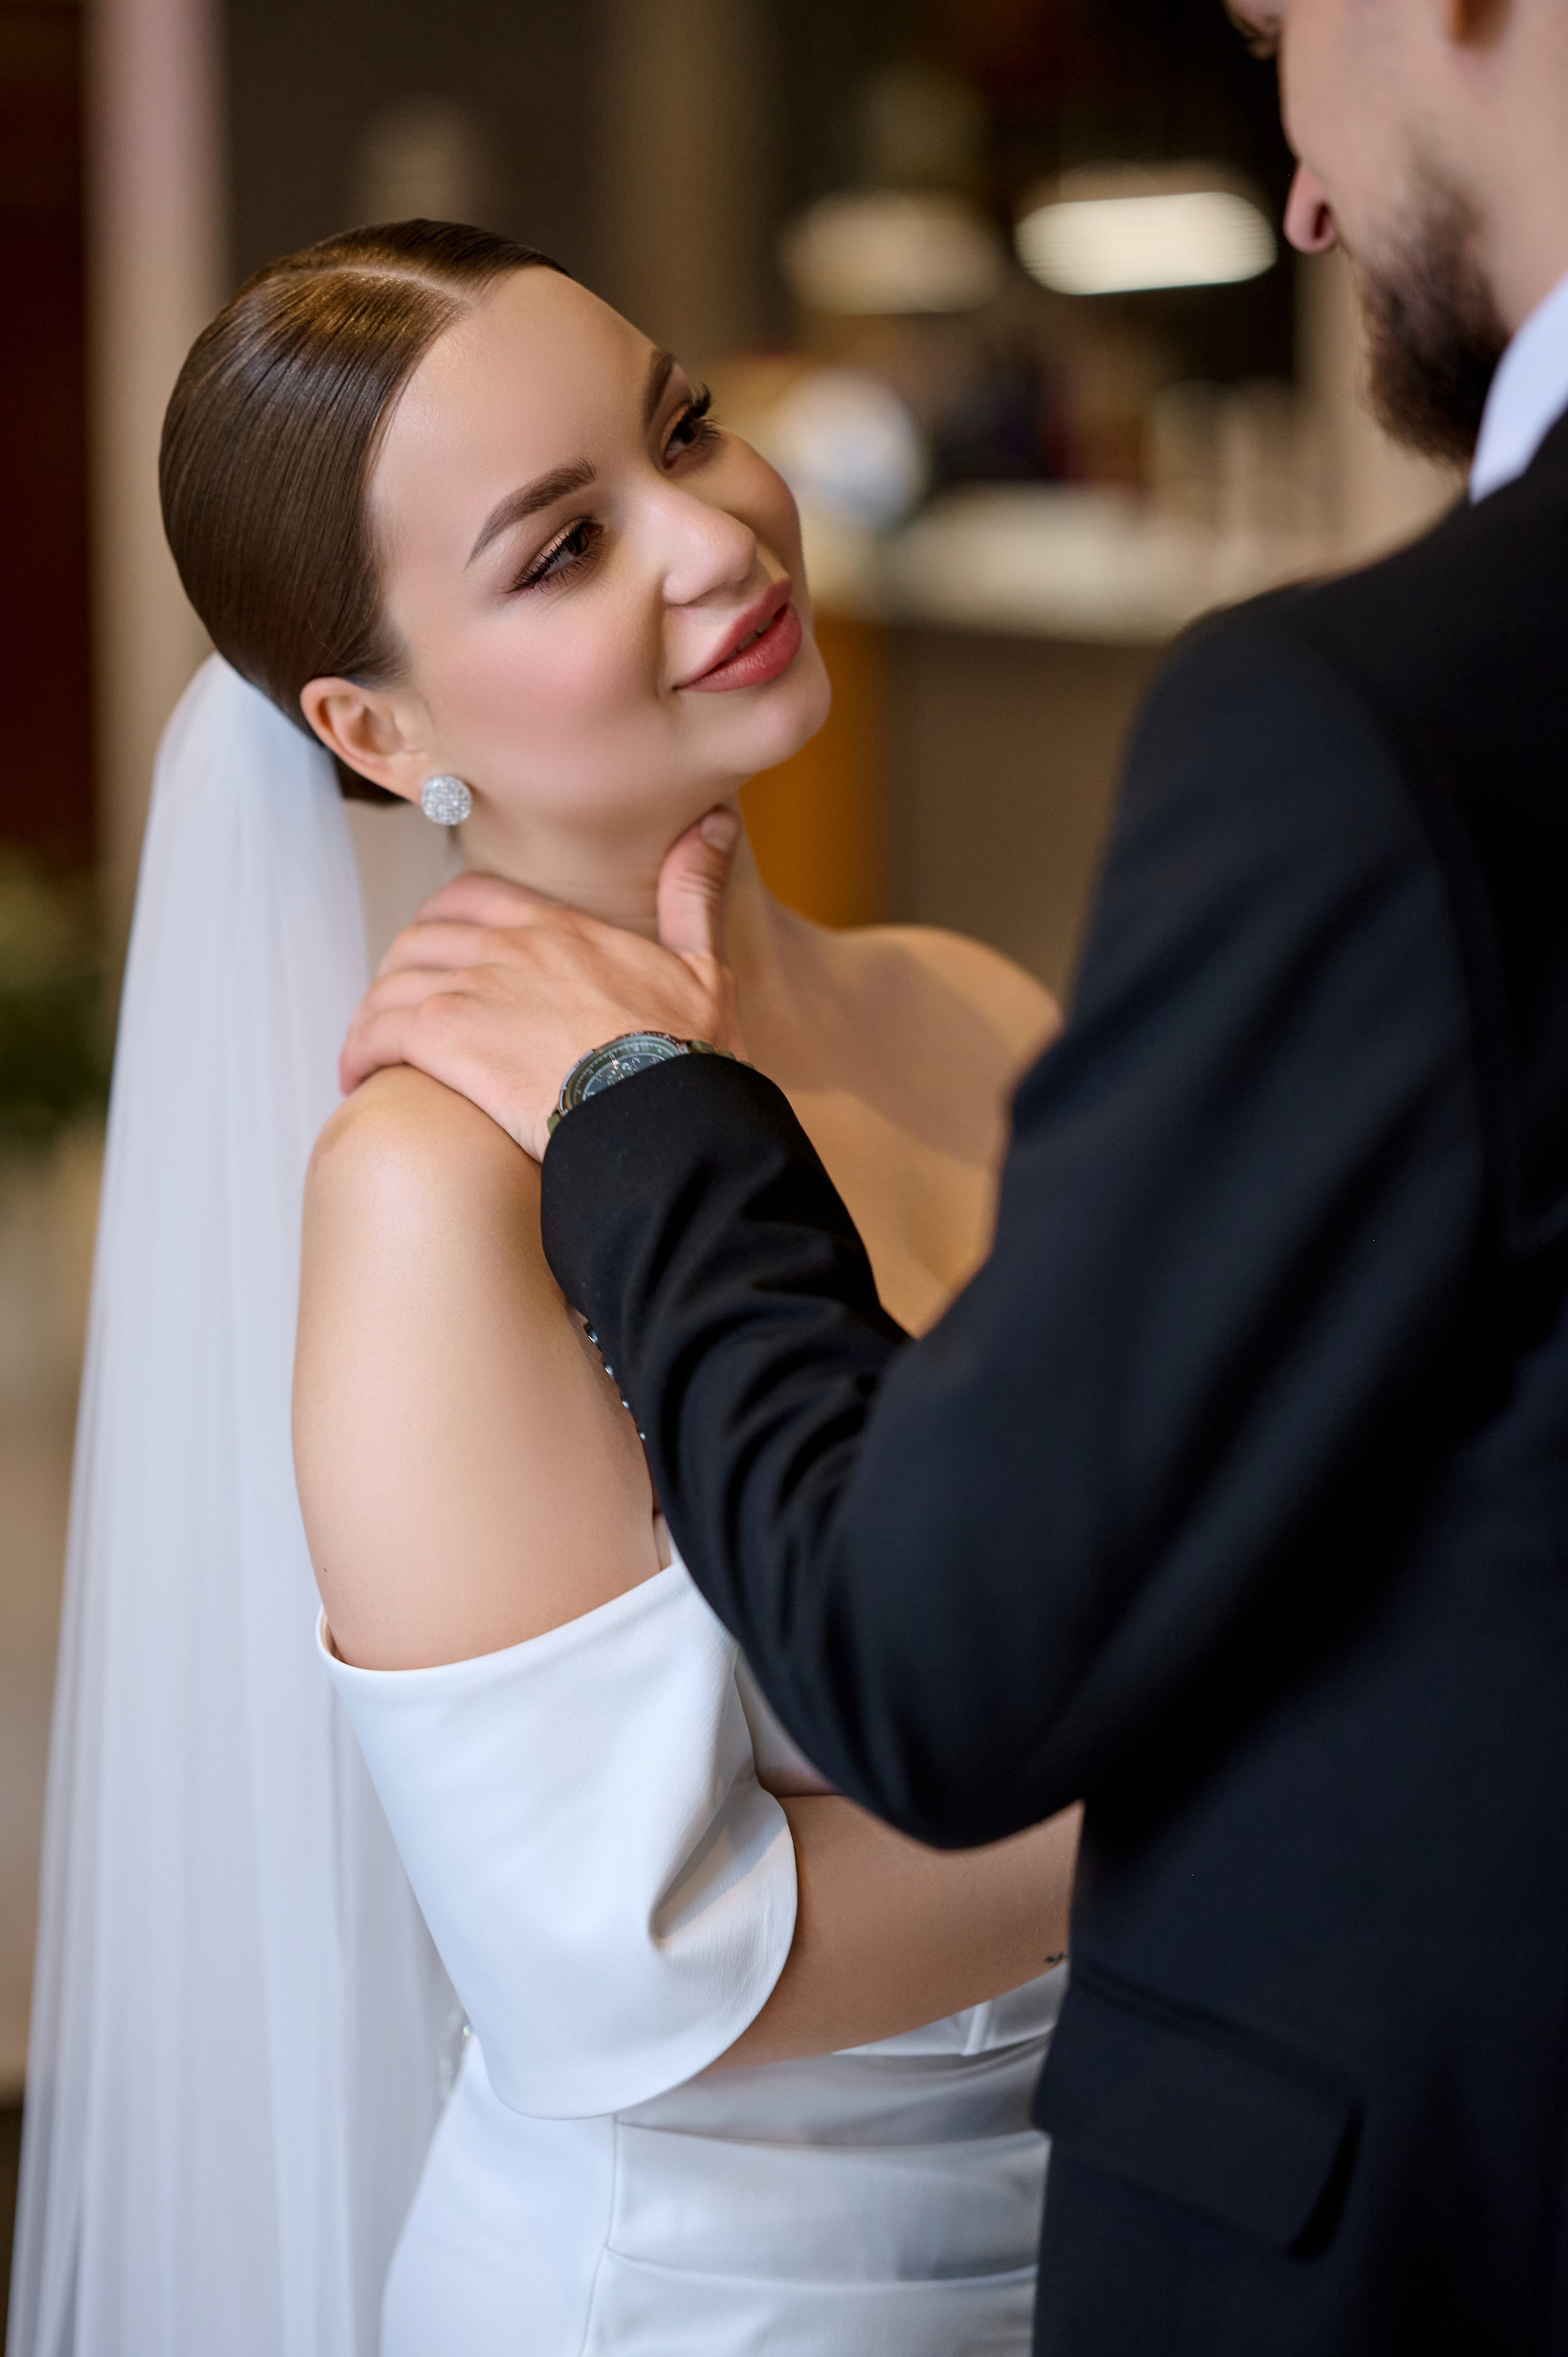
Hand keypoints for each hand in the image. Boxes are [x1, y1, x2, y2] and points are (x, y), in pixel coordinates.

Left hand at [339, 807, 744, 1157]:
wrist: (666, 1118)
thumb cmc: (691, 1058)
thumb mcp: (702, 964)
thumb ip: (692, 892)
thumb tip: (715, 821)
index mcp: (561, 928)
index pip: (472, 897)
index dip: (442, 922)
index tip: (435, 955)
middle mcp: (510, 947)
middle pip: (420, 939)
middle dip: (400, 973)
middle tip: (397, 1013)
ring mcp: (476, 989)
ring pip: (392, 983)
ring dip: (373, 1016)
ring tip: (371, 1051)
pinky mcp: (450, 1038)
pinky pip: (379, 1030)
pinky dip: (359, 1049)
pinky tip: (358, 1076)